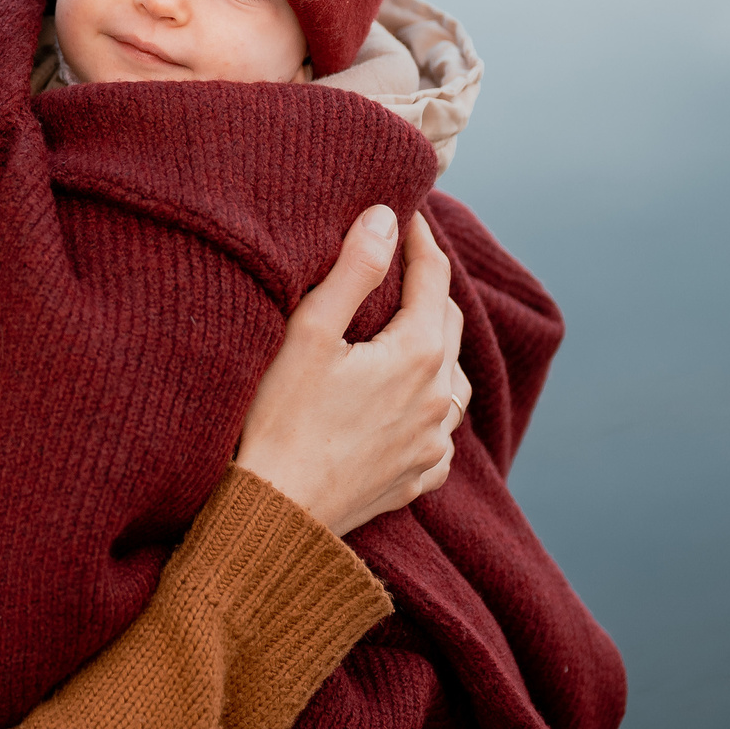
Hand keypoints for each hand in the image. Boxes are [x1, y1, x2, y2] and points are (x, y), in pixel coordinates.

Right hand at [235, 209, 469, 537]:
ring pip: (453, 380)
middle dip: (428, 289)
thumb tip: (385, 218)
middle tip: (400, 265)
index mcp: (417, 354)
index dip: (420, 239)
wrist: (275, 514)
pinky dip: (430, 407)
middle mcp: (439, 398)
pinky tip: (406, 405)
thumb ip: (354, 270)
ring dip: (435, 348)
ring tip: (406, 333)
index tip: (405, 213)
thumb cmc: (280, 421)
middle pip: (449, 323)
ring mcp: (433, 444)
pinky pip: (442, 433)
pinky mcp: (418, 478)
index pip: (433, 277)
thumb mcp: (310, 334)